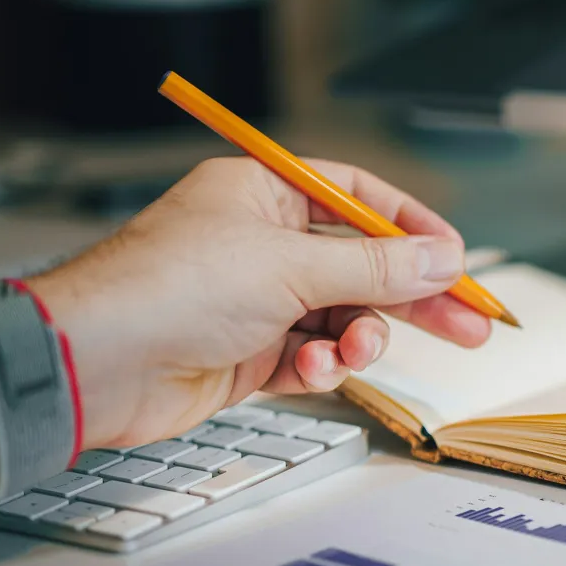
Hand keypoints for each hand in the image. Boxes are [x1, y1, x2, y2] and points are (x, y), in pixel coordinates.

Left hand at [26, 157, 491, 448]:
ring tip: (355, 352)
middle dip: (413, 297)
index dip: (412, 227)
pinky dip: (320, 368)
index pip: (359, 197)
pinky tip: (313, 373)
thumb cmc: (167, 287)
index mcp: (264, 193)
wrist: (95, 361)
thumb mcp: (290, 265)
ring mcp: (255, 300)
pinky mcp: (247, 353)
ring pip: (341, 317)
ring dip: (358, 338)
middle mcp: (261, 242)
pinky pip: (310, 358)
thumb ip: (375, 266)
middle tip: (470, 324)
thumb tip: (441, 259)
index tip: (457, 259)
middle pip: (362, 264)